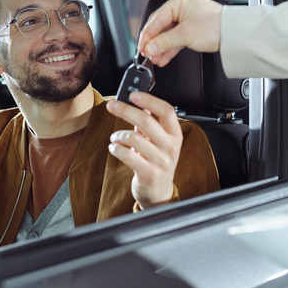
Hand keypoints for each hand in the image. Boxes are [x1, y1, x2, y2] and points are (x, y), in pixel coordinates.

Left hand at [106, 92, 181, 208]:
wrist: (158, 192)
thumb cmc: (156, 162)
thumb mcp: (158, 141)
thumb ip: (150, 122)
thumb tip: (139, 102)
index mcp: (175, 135)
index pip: (167, 110)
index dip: (149, 100)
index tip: (133, 95)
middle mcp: (171, 147)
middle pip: (147, 121)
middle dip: (125, 110)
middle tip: (112, 106)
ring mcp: (161, 161)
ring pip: (134, 138)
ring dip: (119, 135)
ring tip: (115, 138)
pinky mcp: (149, 173)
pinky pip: (127, 155)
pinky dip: (116, 148)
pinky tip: (114, 148)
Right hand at [137, 0, 222, 66]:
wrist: (234, 35)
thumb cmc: (215, 27)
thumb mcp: (185, 35)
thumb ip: (165, 42)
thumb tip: (150, 48)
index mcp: (179, 1)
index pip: (156, 19)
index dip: (147, 35)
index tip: (141, 47)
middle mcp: (182, 7)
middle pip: (160, 26)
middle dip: (153, 42)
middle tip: (146, 54)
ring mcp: (187, 18)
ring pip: (168, 34)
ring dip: (161, 48)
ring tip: (155, 59)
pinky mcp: (191, 29)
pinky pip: (176, 39)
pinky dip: (170, 49)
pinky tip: (163, 58)